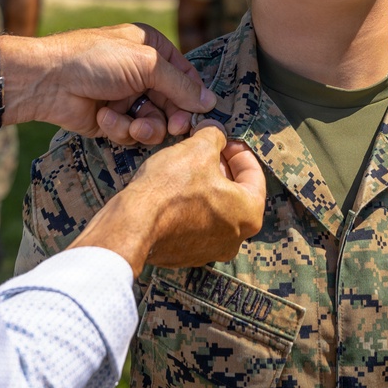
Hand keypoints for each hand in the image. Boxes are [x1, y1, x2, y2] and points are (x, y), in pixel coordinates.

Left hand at [0, 24, 216, 143]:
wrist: (47, 81)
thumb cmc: (96, 60)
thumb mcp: (146, 64)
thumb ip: (180, 85)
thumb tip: (210, 102)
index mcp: (152, 49)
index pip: (186, 76)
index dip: (193, 97)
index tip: (200, 114)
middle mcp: (141, 72)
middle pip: (173, 103)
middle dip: (171, 117)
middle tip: (174, 128)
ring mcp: (126, 97)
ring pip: (154, 122)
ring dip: (146, 127)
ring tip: (134, 126)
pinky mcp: (112, 120)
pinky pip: (131, 133)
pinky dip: (121, 129)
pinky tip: (106, 120)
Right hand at [69, 126, 266, 275]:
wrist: (133, 224)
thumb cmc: (171, 187)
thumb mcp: (198, 148)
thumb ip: (214, 136)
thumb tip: (216, 132)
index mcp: (248, 214)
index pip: (254, 175)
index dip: (238, 151)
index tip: (224, 140)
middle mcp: (235, 238)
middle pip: (235, 193)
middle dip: (221, 167)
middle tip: (205, 149)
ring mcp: (209, 250)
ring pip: (214, 209)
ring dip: (205, 186)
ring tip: (187, 166)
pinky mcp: (185, 255)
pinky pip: (194, 224)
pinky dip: (189, 206)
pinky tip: (173, 189)